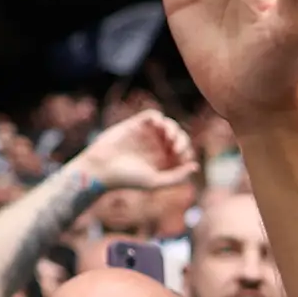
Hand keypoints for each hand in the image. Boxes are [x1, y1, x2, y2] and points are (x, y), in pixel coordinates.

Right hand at [74, 105, 198, 193]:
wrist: (101, 169)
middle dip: (181, 140)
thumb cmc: (127, 179)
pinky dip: (159, 118)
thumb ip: (176, 176)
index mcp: (163, 160)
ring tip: (169, 138)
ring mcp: (146, 135)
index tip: (180, 157)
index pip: (183, 150)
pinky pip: (153, 115)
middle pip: (178, 136)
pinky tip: (159, 127)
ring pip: (168, 124)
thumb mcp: (155, 181)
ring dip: (173, 129)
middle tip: (176, 148)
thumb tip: (196, 166)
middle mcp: (156, 146)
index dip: (186, 151)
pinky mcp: (135, 125)